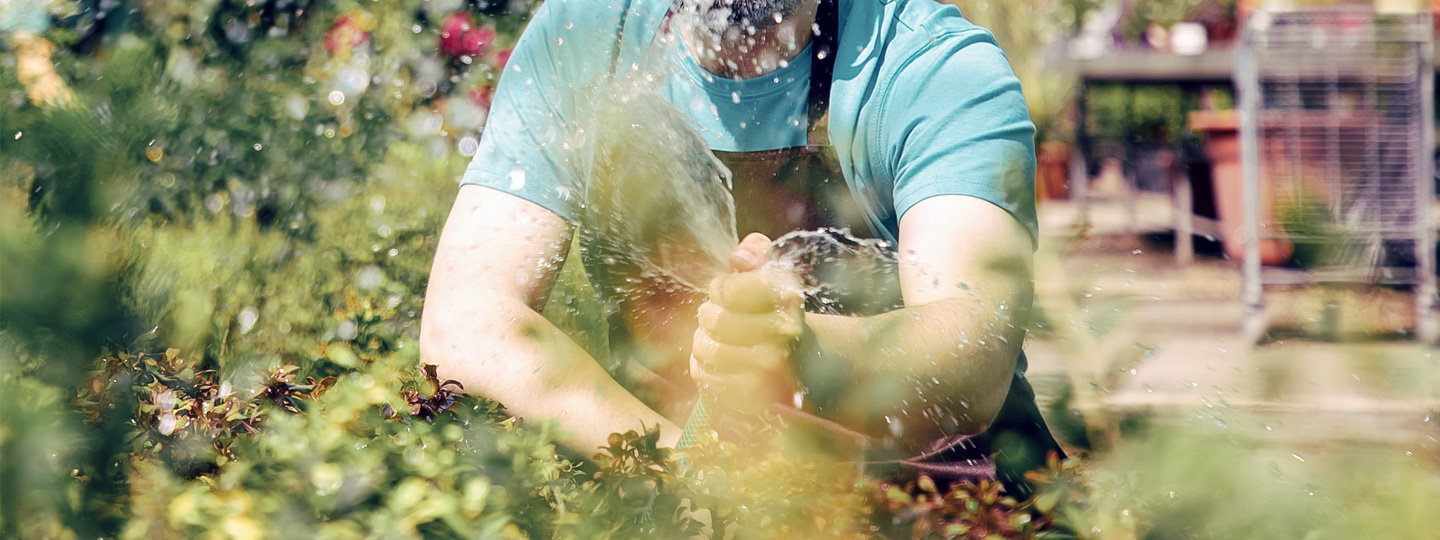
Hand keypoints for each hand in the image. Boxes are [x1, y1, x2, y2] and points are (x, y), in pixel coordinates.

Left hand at [690, 233, 805, 417]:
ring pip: (706, 350)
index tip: (725, 293)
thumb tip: (740, 260)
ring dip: (702, 343)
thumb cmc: (776, 311)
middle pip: (714, 320)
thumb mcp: (773, 273)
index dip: (719, 289)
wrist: (804, 358)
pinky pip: (705, 377)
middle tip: (715, 317)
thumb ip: (756, 252)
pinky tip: (718, 362)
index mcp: (786, 298)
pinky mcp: (755, 397)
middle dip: (707, 315)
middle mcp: (783, 334)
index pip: (725, 289)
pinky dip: (703, 367)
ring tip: (715, 340)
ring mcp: (771, 370)